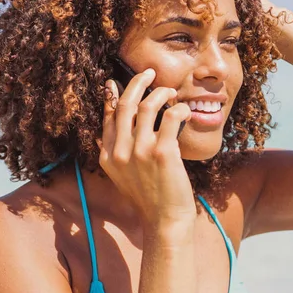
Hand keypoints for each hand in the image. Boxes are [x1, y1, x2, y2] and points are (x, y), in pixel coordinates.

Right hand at [99, 69, 194, 235]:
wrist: (165, 221)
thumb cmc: (150, 198)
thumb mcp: (124, 176)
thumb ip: (119, 153)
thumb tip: (117, 129)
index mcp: (108, 157)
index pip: (108, 117)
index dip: (113, 96)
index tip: (117, 82)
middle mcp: (121, 152)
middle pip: (124, 105)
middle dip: (136, 83)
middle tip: (149, 72)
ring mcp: (140, 152)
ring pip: (147, 107)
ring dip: (161, 93)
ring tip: (171, 92)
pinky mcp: (163, 153)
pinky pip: (170, 118)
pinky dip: (179, 109)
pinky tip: (184, 110)